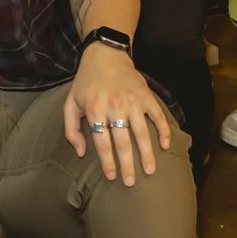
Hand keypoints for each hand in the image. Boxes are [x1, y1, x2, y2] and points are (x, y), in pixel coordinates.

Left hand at [64, 43, 170, 185]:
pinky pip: (158, 116)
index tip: (112, 176)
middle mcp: (114, 106)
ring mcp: (133, 100)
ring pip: (142, 132)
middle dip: (127, 165)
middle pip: (123, 142)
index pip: (102, 142)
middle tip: (131, 182)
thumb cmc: (86, 82)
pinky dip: (164, 131)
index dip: (107, 161)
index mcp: (95, 109)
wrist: (105, 54)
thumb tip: (81, 153)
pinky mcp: (146, 95)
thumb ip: (71, 129)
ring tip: (149, 170)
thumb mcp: (70, 103)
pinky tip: (166, 146)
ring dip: (147, 154)